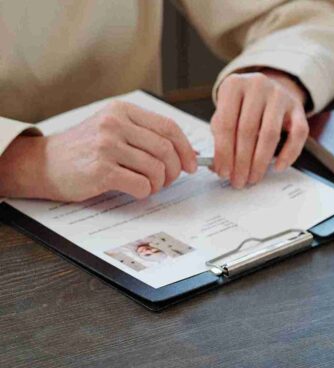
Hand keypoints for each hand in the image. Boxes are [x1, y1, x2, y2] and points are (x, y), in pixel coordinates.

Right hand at [0, 101, 195, 201]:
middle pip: (166, 149)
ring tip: (149, 186)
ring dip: (159, 184)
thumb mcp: (113, 130)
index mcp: (121, 110)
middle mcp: (114, 124)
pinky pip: (141, 185)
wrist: (44, 163)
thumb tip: (188, 153)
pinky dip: (145, 193)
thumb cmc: (84, 150)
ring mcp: (106, 146)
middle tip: (168, 180)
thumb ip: (146, 135)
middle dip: (174, 170)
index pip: (168, 127)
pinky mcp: (101, 170)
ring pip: (156, 169)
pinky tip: (135, 191)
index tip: (191, 165)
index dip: (186, 149)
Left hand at [211, 69, 308, 188]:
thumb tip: (218, 165)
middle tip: (239, 180)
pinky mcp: (298, 108)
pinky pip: (298, 134)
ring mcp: (280, 96)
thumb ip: (221, 135)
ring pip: (270, 134)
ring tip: (253, 177)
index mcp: (234, 85)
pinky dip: (288, 154)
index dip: (224, 152)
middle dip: (242, 161)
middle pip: (248, 130)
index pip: (226, 123)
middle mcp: (258, 86)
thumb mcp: (227, 112)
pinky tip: (278, 166)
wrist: (270, 89)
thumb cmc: (245, 106)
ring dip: (260, 161)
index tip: (223, 172)